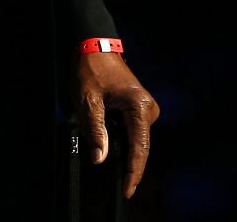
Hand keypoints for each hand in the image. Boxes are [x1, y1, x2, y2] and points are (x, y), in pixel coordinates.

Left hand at [74, 51, 159, 197]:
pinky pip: (133, 130)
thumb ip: (95, 130)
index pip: (139, 148)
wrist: (95, 46)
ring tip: (105, 150)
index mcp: (139, 107)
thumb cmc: (91, 69)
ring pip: (136, 140)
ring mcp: (146, 108)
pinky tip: (110, 140)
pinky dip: (122, 139)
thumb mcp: (88, 101)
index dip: (133, 172)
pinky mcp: (140, 107)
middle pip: (139, 146)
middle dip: (126, 163)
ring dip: (122, 149)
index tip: (127, 190)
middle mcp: (148, 109)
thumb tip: (100, 158)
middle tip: (116, 179)